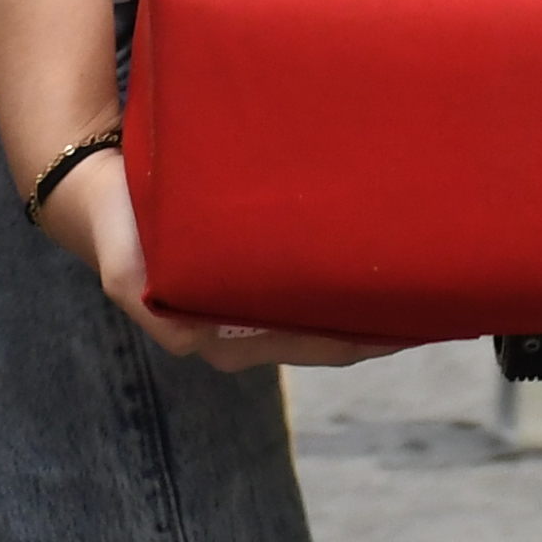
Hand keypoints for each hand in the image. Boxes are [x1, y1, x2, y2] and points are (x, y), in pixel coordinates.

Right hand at [35, 149, 402, 370]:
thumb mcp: (128, 278)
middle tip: (444, 297)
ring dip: (372, 298)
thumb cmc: (119, 234)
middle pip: (335, 334)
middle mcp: (246, 330)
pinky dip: (346, 275)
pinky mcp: (252, 276)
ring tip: (428, 276)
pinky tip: (381, 255)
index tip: (422, 325)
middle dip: (386, 320)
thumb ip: (158, 313)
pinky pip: (313, 284)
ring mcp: (252, 305)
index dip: (372, 339)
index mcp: (226, 339)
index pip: (319, 346)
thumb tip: (193, 344)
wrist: (98, 195)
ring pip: (328, 309)